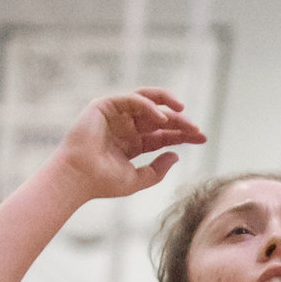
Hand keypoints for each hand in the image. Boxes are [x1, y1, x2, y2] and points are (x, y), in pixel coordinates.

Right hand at [57, 88, 203, 202]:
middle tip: (197, 130)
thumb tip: (176, 155)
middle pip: (160, 119)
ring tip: (183, 111)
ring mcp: (116, 115)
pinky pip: (130, 99)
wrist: (78, 178)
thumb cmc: (103, 182)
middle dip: (180, 122)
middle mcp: (126, 127)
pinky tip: (161, 118)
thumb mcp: (137, 179)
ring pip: (147, 102)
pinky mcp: (104, 106)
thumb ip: (157, 170)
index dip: (183, 135)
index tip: (202, 137)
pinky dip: (147, 105)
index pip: (163, 135)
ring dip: (166, 103)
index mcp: (134, 143)